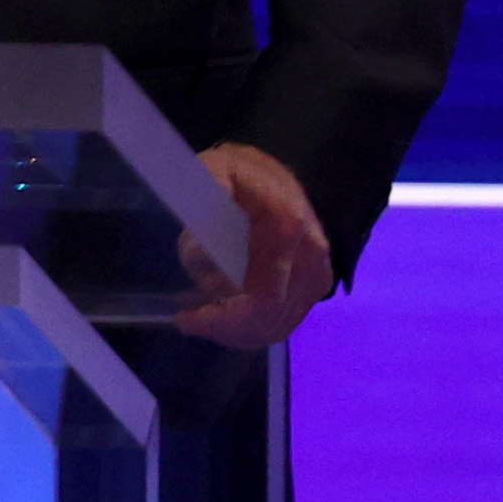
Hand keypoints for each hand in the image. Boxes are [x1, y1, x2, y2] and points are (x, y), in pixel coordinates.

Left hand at [175, 142, 334, 347]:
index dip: (220, 319)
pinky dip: (254, 328)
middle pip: (266, 320)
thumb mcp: (217, 170)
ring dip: (236, 332)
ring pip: (276, 327)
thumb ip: (206, 190)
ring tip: (204, 316)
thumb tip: (200, 210)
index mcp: (285, 232)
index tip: (185, 318)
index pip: (258, 299)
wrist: (286, 175)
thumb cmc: (245, 173)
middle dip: (222, 328)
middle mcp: (309, 259)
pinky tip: (226, 318)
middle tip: (189, 318)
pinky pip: (285, 321)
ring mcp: (317, 275)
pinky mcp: (317, 284)